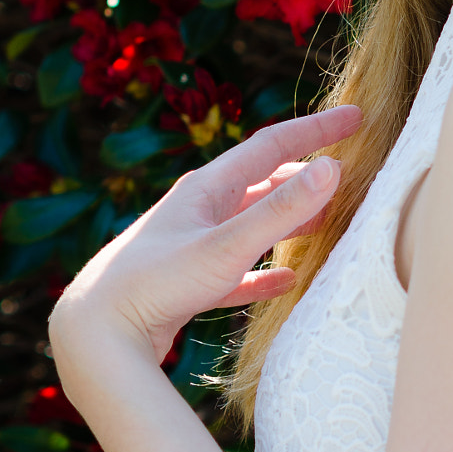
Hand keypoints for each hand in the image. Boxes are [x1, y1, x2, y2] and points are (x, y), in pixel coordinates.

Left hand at [49, 106, 362, 367]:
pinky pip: (236, 271)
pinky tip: (286, 283)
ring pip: (250, 224)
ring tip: (324, 222)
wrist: (96, 334)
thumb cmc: (156, 285)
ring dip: (288, 220)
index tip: (356, 117)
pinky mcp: (187, 285)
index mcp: (206, 188)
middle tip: (347, 171)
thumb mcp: (226, 246)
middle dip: (304, 175)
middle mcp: (198, 210)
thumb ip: (281, 211)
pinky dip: (265, 273)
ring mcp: (191, 247)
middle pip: (262, 181)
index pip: (271, 146)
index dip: (316, 130)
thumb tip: (333, 168)